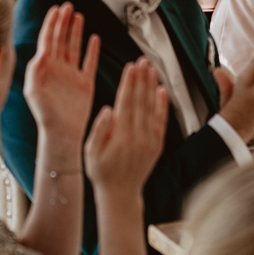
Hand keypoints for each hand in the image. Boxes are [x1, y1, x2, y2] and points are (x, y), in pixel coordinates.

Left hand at [25, 4, 100, 141]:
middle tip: (68, 5)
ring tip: (78, 15)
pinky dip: (92, 50)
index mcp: (44, 68)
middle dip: (63, 22)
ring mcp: (72, 75)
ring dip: (76, 31)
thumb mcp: (34, 91)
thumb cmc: (44, 114)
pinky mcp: (85, 84)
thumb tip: (41, 51)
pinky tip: (94, 38)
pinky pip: (89, 62)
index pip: (47, 40)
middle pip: (60, 39)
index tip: (56, 8)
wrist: (61, 134)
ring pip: (74, 47)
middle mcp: (58, 68)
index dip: (51, 23)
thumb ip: (35, 71)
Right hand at [84, 59, 168, 197]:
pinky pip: (161, 121)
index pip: (127, 103)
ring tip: (151, 68)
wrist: (121, 195)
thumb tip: (108, 109)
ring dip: (152, 86)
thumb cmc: (101, 173)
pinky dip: (162, 105)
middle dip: (142, 79)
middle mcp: (139, 137)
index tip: (131, 66)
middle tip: (143, 60)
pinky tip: (162, 91)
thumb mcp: (91, 153)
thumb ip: (99, 131)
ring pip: (152, 108)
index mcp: (121, 137)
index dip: (129, 83)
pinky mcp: (157, 145)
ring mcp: (150, 141)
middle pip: (141, 101)